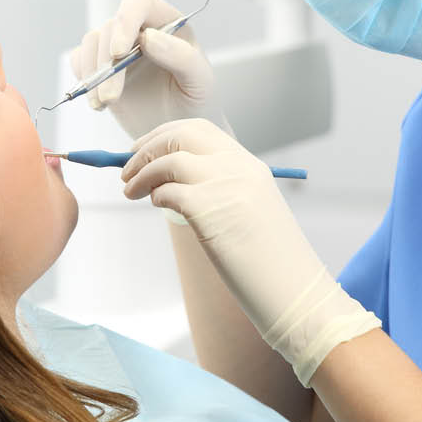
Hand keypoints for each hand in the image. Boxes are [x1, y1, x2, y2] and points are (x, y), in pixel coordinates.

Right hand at [70, 0, 228, 140]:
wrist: (174, 126)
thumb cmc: (192, 101)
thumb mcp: (200, 82)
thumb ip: (182, 57)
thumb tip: (149, 38)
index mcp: (167, 23)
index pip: (139, 3)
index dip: (125, 20)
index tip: (119, 52)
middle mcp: (140, 29)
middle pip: (111, 28)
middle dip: (107, 65)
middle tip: (112, 98)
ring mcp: (118, 46)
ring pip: (92, 43)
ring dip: (94, 75)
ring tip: (106, 102)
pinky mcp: (100, 65)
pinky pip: (80, 61)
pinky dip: (84, 81)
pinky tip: (100, 103)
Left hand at [121, 119, 379, 384]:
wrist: (294, 290)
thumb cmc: (269, 261)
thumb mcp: (249, 211)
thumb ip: (219, 190)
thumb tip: (169, 183)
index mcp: (249, 165)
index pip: (199, 131)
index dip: (165, 135)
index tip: (145, 149)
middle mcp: (238, 167)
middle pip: (181, 135)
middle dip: (147, 146)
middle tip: (127, 166)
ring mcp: (225, 185)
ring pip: (169, 159)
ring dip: (141, 172)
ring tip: (130, 191)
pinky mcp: (210, 209)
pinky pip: (168, 191)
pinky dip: (155, 195)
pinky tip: (157, 206)